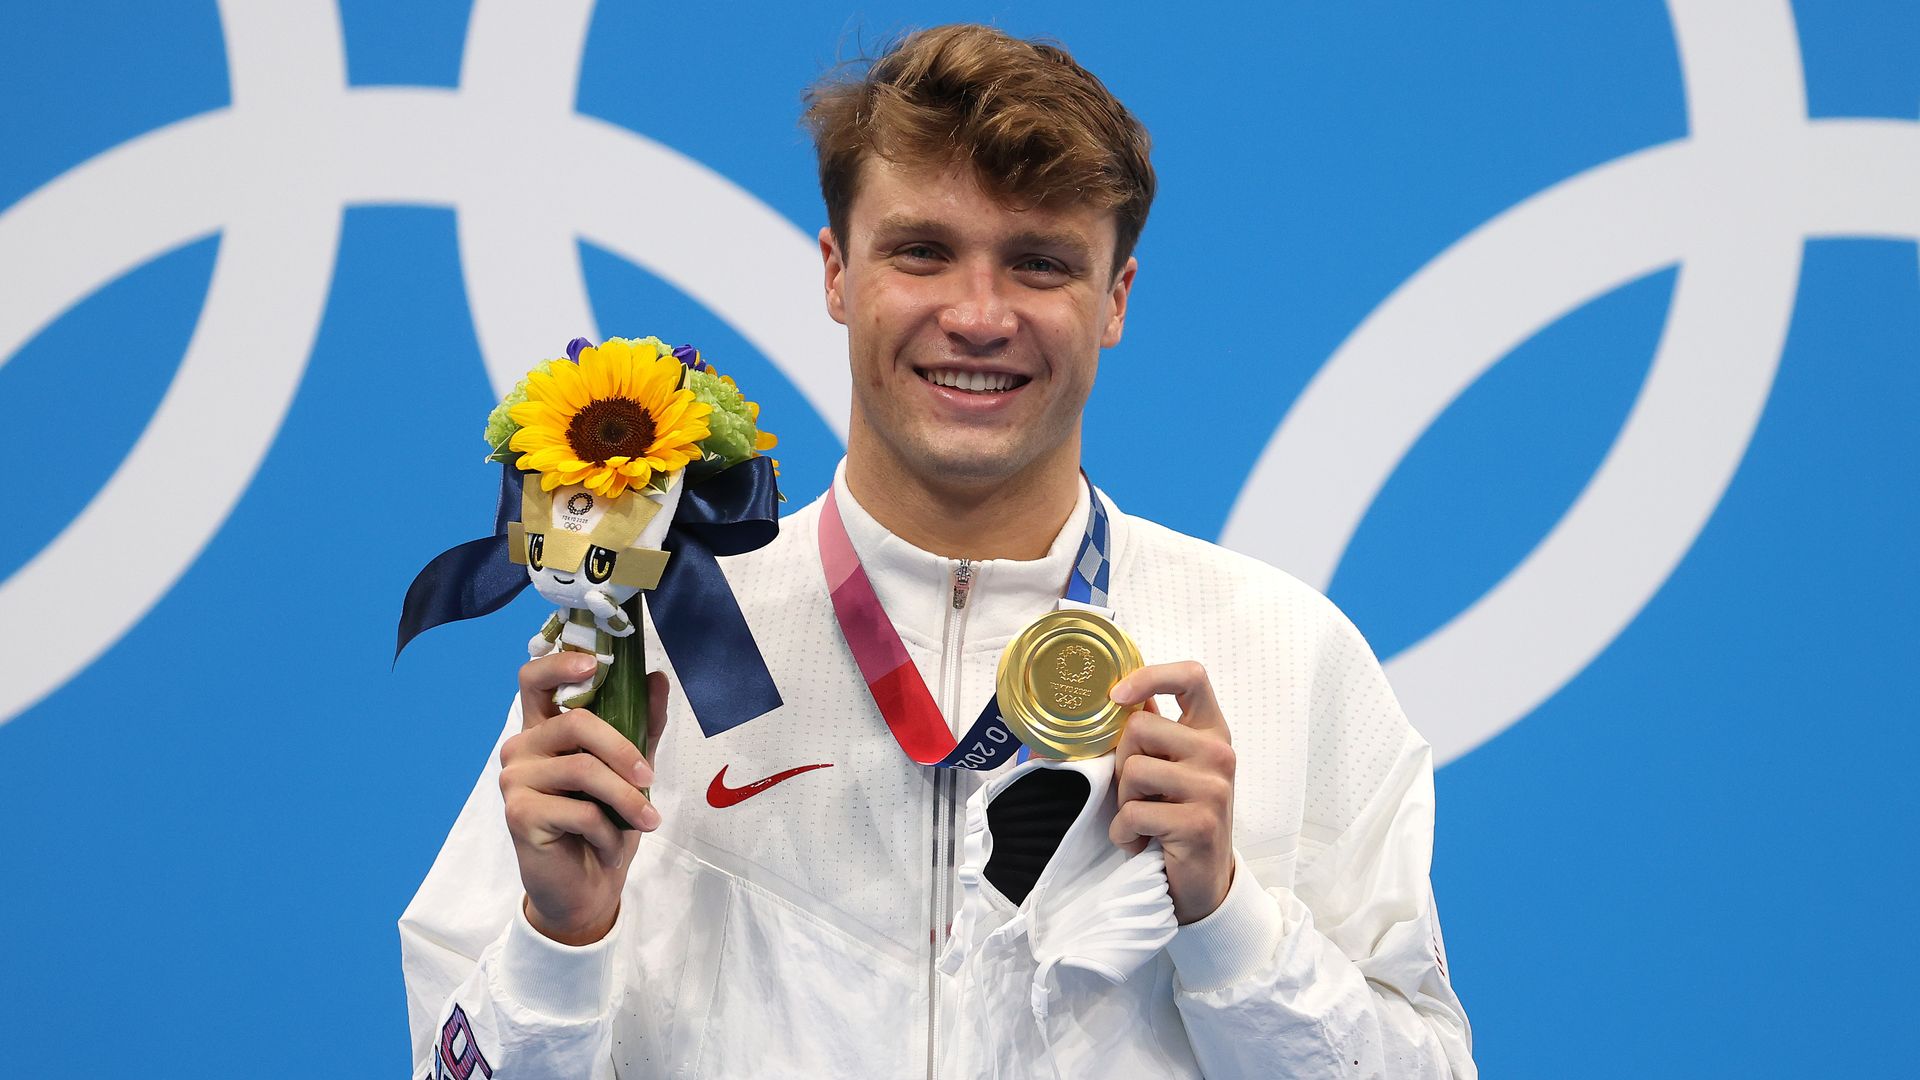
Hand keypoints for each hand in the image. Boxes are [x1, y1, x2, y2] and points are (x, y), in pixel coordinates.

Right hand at [499, 651, 668, 945]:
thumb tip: (657, 678)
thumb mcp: (631, 772)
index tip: (596, 664)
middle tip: (652, 779)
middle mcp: (521, 748)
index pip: (534, 678)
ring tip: (648, 820)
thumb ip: (641, 725)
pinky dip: (607, 830)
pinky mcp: (518, 814)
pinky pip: (578, 810)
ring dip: (626, 799)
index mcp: (544, 730)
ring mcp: (515, 780)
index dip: (561, 663)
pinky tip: (610, 845)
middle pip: (576, 722)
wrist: (587, 888)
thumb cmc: (604, 825)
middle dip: (624, 750)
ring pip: (583, 769)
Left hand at [1107, 661, 1236, 923]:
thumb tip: (1115, 697)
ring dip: (1124, 801)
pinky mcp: (1199, 823)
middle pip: (1140, 727)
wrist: (1204, 882)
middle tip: (1137, 793)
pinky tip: (1140, 842)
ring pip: (1133, 770)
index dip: (1150, 676)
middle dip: (1122, 762)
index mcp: (1212, 730)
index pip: (1192, 677)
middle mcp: (1219, 752)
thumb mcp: (1173, 768)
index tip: (1118, 696)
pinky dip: (1124, 832)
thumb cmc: (1179, 817)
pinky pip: (1134, 813)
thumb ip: (1154, 733)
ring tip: (1142, 819)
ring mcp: (1213, 788)